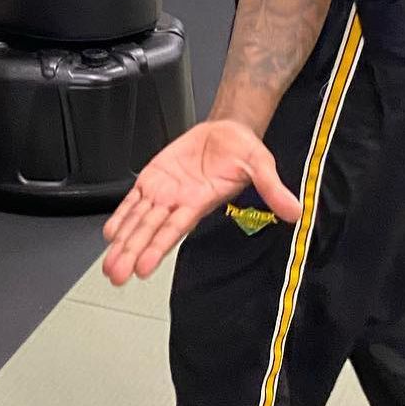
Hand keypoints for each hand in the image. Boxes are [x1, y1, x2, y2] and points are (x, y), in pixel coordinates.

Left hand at [101, 120, 300, 285]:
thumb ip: (273, 189)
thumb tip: (295, 212)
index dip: (158, 246)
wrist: (228, 130)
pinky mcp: (155, 178)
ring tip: (109, 264)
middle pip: (151, 230)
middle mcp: (178, 201)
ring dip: (124, 241)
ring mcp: (165, 191)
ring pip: (139, 219)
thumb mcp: (261, 165)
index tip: (144, 268)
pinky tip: (110, 232)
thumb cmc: (244, 150)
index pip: (174, 228)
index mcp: (200, 201)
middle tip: (117, 275)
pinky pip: (135, 199)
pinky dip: (122, 214)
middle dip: (133, 253)